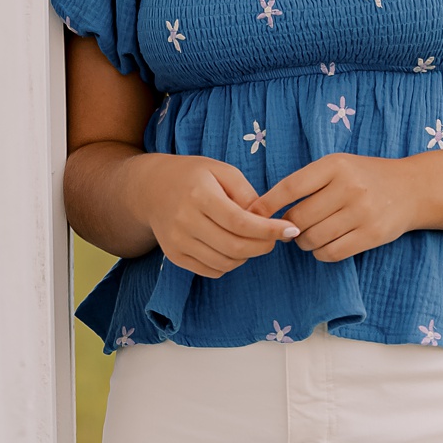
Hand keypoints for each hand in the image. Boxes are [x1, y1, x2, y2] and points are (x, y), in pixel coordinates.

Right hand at [124, 154, 298, 278]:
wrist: (151, 189)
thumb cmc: (195, 176)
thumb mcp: (223, 171)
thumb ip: (247, 194)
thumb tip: (267, 220)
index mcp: (199, 195)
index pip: (240, 222)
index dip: (269, 230)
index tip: (291, 230)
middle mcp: (185, 222)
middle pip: (234, 247)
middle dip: (263, 246)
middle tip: (277, 237)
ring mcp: (177, 243)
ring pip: (224, 263)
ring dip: (248, 256)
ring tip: (254, 239)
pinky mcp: (174, 257)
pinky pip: (210, 271)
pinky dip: (230, 264)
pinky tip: (234, 247)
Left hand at [250, 154, 424, 262]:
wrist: (413, 188)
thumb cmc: (366, 177)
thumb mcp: (339, 166)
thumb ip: (306, 182)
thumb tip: (262, 210)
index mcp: (336, 165)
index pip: (290, 188)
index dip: (267, 204)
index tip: (252, 215)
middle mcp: (349, 187)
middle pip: (298, 219)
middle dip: (290, 227)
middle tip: (296, 226)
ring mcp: (362, 212)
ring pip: (311, 239)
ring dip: (305, 242)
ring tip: (314, 233)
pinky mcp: (371, 235)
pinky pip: (330, 253)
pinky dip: (321, 253)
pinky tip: (328, 243)